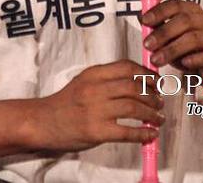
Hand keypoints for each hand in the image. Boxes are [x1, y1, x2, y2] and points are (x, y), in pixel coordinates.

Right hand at [31, 60, 162, 151]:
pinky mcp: (96, 131)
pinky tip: (150, 134)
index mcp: (94, 74)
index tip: (157, 82)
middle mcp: (96, 89)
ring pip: (134, 107)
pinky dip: (142, 133)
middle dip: (153, 95)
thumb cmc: (65, 102)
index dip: (147, 74)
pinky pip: (126, 131)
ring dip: (152, 113)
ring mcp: (96, 110)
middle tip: (160, 102)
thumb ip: (107, 78)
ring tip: (158, 118)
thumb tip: (140, 82)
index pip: (127, 67)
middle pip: (134, 87)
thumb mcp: (84, 81)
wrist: (42, 122)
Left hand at [142, 0, 202, 74]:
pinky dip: (196, 59)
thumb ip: (158, 26)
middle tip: (147, 44)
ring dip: (172, 49)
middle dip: (163, 33)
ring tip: (157, 59)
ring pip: (193, 39)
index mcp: (192, 11)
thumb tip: (141, 17)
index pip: (176, 5)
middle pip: (184, 21)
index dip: (159, 11)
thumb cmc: (191, 48)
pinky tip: (184, 63)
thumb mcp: (172, 35)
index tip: (145, 20)